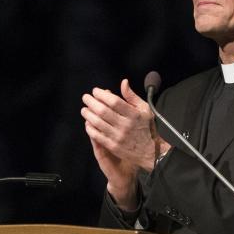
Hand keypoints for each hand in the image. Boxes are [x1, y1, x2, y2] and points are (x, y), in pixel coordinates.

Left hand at [81, 78, 167, 208]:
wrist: (149, 151)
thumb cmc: (145, 127)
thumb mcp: (144, 109)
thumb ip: (132, 96)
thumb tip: (123, 82)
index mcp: (134, 114)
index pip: (114, 101)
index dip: (102, 94)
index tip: (95, 91)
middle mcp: (125, 125)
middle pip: (103, 111)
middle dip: (91, 102)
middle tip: (85, 97)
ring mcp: (118, 137)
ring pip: (97, 123)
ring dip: (88, 114)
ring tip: (84, 109)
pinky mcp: (113, 146)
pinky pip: (97, 136)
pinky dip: (90, 128)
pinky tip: (87, 122)